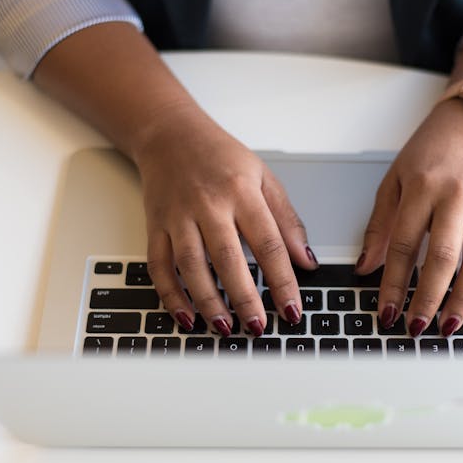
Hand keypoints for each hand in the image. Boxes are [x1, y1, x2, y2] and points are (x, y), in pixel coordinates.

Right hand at [133, 104, 316, 335]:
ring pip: (191, 266)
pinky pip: (159, 266)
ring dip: (207, 302)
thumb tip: (306, 261)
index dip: (282, 281)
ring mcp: (178, 216)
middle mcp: (208, 205)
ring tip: (225, 327)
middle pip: (228, 258)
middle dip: (245, 298)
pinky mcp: (155, 225)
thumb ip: (286, 220)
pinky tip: (186, 317)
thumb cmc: (220, 156)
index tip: (292, 309)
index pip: (269, 243)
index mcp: (242, 192)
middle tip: (258, 327)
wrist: (169, 134)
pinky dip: (170, 295)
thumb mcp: (263, 177)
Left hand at [355, 99, 462, 335]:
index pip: (403, 244)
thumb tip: (365, 268)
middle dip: (427, 297)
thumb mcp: (395, 179)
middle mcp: (457, 197)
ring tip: (448, 327)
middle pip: (443, 256)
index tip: (386, 312)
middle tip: (416, 327)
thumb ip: (380, 225)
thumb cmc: (432, 151)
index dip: (392, 282)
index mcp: (423, 187)